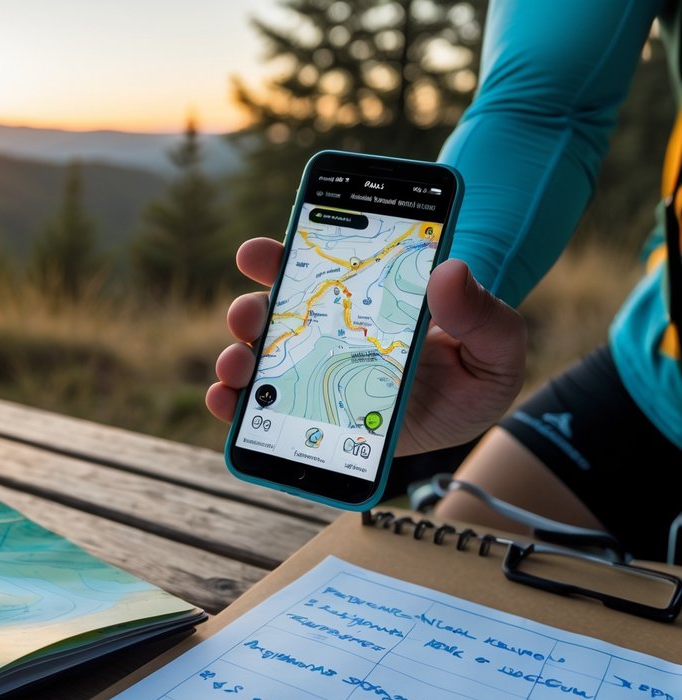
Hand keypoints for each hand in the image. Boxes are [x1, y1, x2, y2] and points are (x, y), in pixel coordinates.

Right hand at [206, 237, 526, 455]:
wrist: (467, 417)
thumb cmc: (478, 370)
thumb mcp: (498, 340)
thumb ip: (483, 311)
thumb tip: (450, 272)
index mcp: (358, 299)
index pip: (312, 270)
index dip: (281, 257)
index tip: (260, 254)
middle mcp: (325, 331)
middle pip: (272, 313)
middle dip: (250, 311)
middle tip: (249, 315)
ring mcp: (312, 374)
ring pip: (258, 359)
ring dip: (238, 357)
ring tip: (239, 366)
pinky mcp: (307, 418)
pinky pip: (260, 409)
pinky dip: (234, 406)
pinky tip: (229, 403)